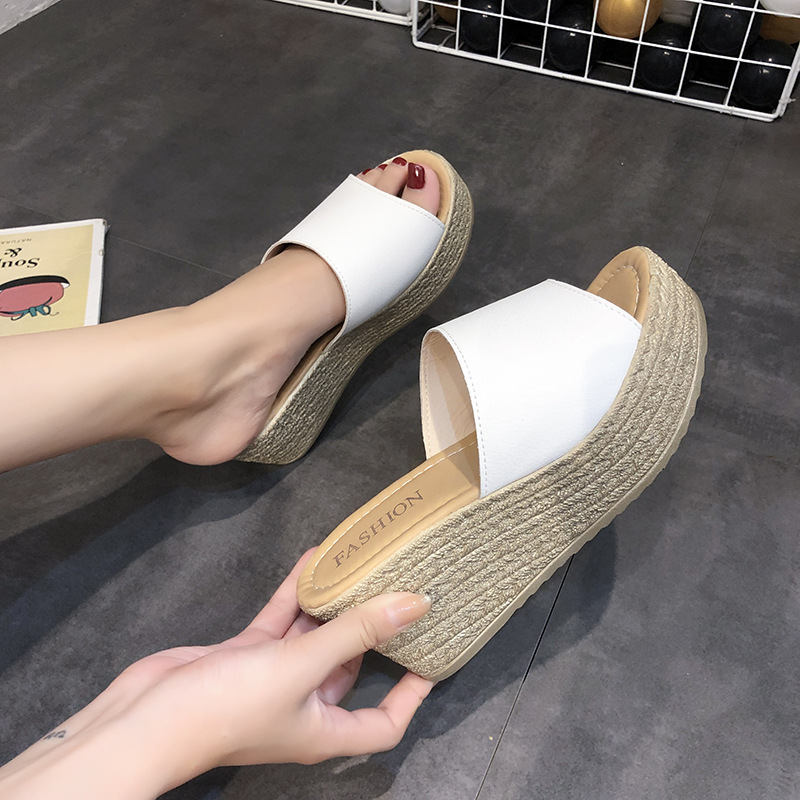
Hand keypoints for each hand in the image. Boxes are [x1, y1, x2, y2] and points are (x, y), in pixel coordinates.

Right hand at [0, 550, 433, 799]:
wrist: (146, 717)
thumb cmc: (227, 708)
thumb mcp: (300, 667)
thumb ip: (355, 632)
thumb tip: (414, 605)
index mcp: (324, 726)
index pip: (385, 722)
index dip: (412, 694)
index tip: (432, 654)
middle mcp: (304, 705)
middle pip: (352, 669)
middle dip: (373, 633)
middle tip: (397, 593)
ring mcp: (273, 678)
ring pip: (315, 638)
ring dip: (334, 606)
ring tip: (360, 568)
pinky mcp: (246, 655)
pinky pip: (282, 620)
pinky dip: (297, 593)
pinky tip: (313, 559)